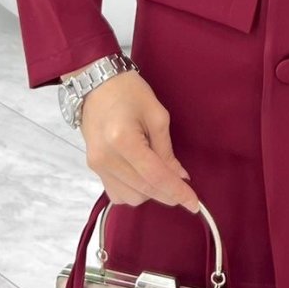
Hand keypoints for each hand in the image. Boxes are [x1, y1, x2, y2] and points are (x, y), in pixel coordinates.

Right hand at [79, 72, 202, 213]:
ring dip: (150, 193)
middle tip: (183, 187)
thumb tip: (179, 177)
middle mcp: (106, 158)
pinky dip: (134, 191)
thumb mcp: (157, 114)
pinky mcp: (94, 168)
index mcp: (123, 140)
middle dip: (167, 193)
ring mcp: (97, 165)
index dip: (177, 192)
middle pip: (144, 190)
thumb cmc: (129, 92)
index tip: (194, 204)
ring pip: (130, 197)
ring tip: (159, 174)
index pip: (155, 176)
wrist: (96, 84)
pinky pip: (117, 193)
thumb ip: (166, 150)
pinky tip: (142, 177)